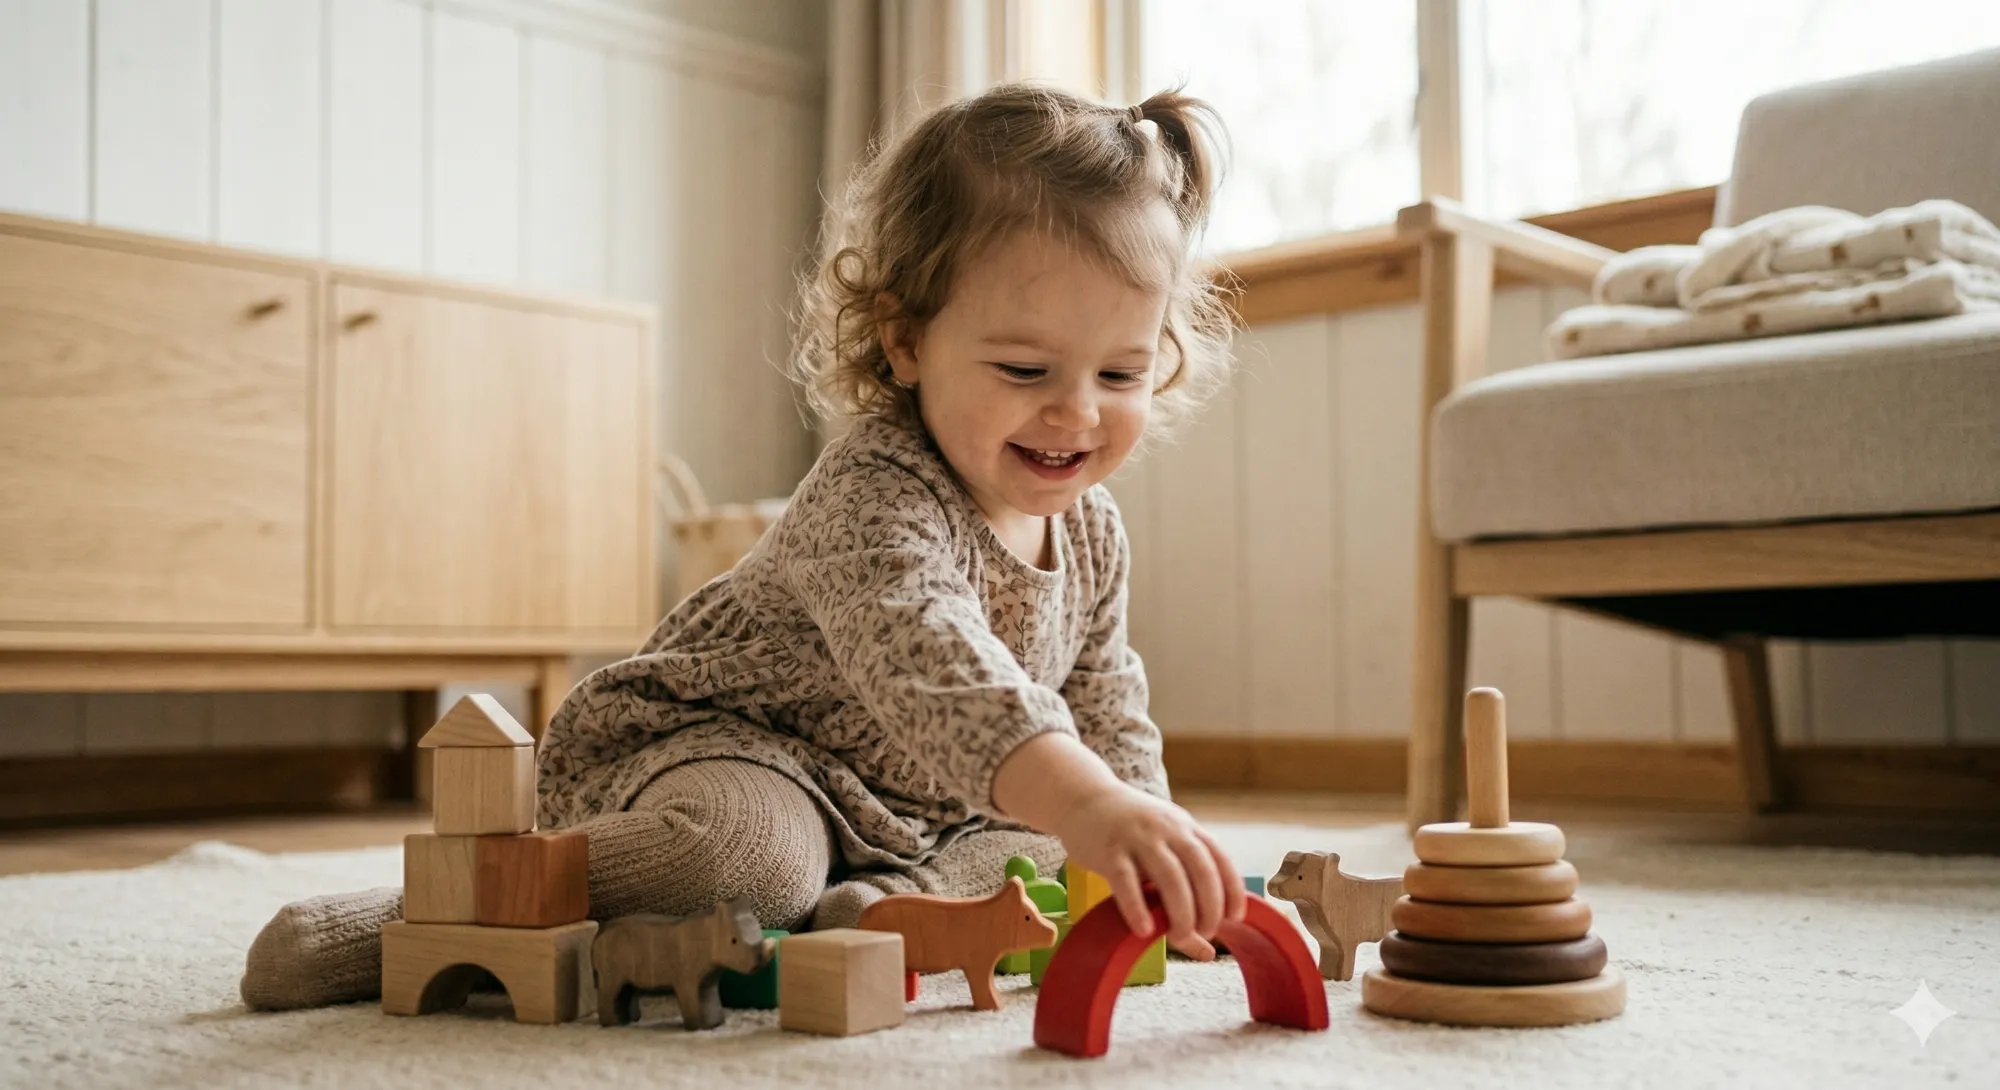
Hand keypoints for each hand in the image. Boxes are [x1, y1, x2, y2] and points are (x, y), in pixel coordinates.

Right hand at [1049, 784, 1245, 959]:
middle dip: (1210, 907)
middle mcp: (1168, 830)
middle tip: (1208, 934)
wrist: (1084, 797)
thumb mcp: (1161, 845)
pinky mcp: (1109, 851)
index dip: (1233, 891)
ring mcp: (1138, 838)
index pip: (1220, 860)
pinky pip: (1127, 882)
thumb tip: (1205, 947)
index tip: (1235, 919)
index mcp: (1186, 827)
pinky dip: (1138, 908)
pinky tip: (1145, 931)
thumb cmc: (1128, 830)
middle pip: (1201, 870)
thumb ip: (1182, 885)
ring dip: (1182, 912)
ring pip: (1170, 877)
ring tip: (1181, 938)